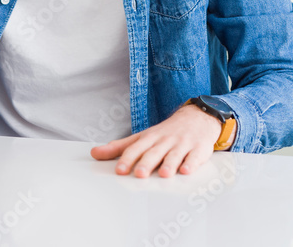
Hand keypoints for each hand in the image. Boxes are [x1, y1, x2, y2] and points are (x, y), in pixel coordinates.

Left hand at [90, 104, 229, 177]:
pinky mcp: (198, 149)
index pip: (136, 148)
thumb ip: (119, 147)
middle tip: (139, 174)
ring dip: (169, 164)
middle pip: (154, 152)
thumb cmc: (165, 132)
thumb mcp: (142, 137)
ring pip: (175, 155)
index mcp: (150, 138)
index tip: (119, 170)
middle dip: (147, 162)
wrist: (196, 117)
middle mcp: (165, 140)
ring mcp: (182, 144)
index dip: (127, 159)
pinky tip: (186, 170)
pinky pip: (195, 157)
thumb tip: (94, 153)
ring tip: (164, 174)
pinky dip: (191, 163)